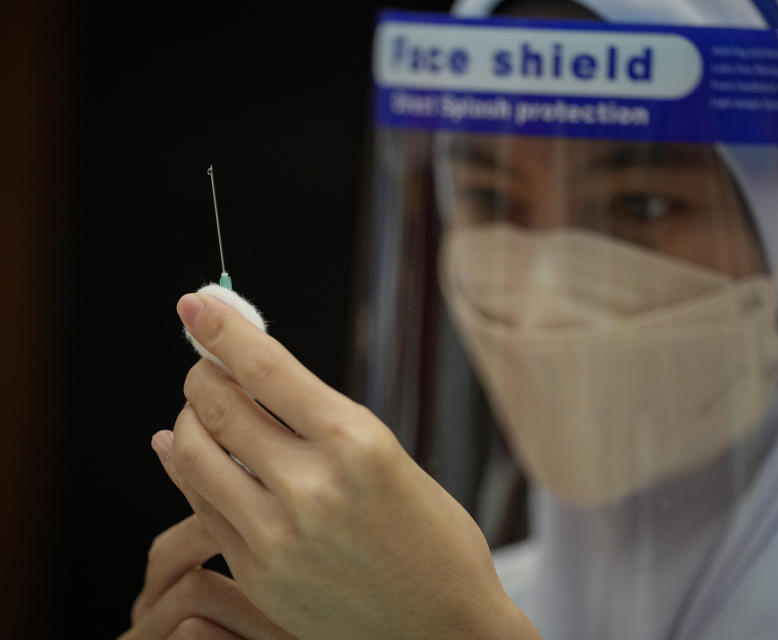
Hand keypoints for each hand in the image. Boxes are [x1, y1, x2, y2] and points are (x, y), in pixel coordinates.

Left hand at [153, 292, 540, 639]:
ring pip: (193, 455)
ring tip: (206, 413)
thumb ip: (317, 421)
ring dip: (189, 420)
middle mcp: (312, 486)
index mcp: (357, 443)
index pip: (266, 367)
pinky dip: (192, 472)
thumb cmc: (431, 538)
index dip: (223, 328)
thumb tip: (243, 380)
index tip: (199, 303)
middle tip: (205, 362)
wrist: (443, 626)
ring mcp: (279, 536)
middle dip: (201, 372)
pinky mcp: (258, 574)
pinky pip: (200, 508)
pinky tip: (196, 458)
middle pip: (219, 405)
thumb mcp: (390, 458)